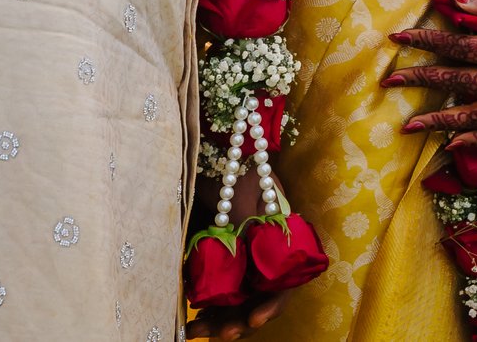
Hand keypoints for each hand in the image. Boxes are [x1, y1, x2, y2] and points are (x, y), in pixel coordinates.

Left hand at [185, 175, 284, 338]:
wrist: (215, 153)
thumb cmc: (237, 167)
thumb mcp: (244, 191)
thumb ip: (244, 221)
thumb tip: (238, 253)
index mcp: (282, 240)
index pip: (285, 281)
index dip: (272, 304)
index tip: (254, 319)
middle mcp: (265, 255)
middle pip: (260, 298)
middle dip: (242, 320)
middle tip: (222, 334)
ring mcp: (242, 261)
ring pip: (238, 302)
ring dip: (222, 321)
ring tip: (199, 332)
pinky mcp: (220, 264)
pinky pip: (217, 294)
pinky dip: (207, 309)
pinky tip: (192, 320)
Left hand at [388, 0, 476, 149]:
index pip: (460, 47)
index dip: (428, 42)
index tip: (400, 39)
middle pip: (460, 83)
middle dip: (423, 81)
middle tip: (390, 81)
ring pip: (475, 117)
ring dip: (440, 122)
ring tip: (410, 126)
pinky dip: (476, 142)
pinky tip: (451, 144)